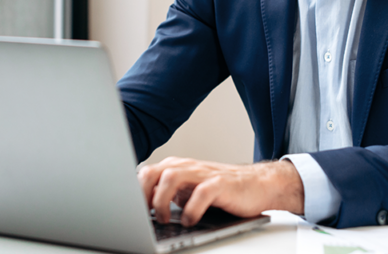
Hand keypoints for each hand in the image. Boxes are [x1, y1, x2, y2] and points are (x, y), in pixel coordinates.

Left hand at [136, 157, 303, 226]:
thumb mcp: (189, 191)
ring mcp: (204, 174)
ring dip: (162, 200)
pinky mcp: (221, 184)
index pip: (146, 174)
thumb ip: (168, 194)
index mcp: (176, 168)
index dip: (134, 193)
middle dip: (143, 194)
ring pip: (171, 177)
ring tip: (164, 219)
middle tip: (144, 215)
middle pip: (153, 172)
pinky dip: (191, 209)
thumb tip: (142, 210)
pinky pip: (201, 193)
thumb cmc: (222, 190)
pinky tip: (189, 220)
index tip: (130, 212)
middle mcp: (187, 167)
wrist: (257, 185)